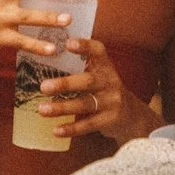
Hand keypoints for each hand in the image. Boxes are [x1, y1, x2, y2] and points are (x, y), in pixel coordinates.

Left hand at [36, 39, 159, 141]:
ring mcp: (111, 102)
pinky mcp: (110, 120)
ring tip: (42, 109)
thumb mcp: (101, 76)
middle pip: (87, 81)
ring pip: (85, 104)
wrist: (133, 117)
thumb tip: (46, 60)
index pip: (98, 52)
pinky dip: (71, 128)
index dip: (85, 46)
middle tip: (43, 87)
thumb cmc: (106, 92)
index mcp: (106, 67)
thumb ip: (82, 68)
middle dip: (65, 84)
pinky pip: (88, 125)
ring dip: (62, 108)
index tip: (68, 43)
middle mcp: (110, 82)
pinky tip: (55, 130)